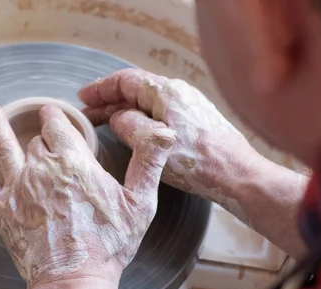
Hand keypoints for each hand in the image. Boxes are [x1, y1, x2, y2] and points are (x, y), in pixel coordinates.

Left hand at [0, 103, 174, 284]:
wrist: (75, 279)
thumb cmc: (110, 243)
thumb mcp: (140, 202)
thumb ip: (150, 161)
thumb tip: (163, 129)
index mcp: (74, 161)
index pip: (60, 127)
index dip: (59, 122)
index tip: (60, 120)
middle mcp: (42, 167)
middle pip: (36, 141)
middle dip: (42, 138)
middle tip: (46, 141)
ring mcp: (18, 187)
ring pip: (3, 146)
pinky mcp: (2, 208)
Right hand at [79, 68, 260, 205]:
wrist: (237, 175)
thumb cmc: (199, 161)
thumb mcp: (153, 142)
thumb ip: (128, 125)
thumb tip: (117, 118)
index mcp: (167, 92)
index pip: (126, 80)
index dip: (101, 89)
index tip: (84, 98)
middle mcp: (178, 94)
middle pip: (135, 91)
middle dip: (108, 102)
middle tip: (87, 115)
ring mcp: (187, 109)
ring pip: (146, 105)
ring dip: (122, 112)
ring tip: (102, 124)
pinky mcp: (192, 124)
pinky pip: (158, 116)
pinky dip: (139, 121)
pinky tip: (131, 134)